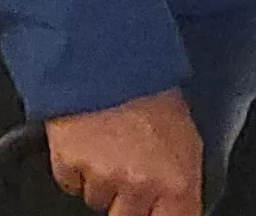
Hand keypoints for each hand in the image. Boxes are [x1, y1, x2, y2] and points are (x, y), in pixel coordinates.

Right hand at [44, 89, 202, 215]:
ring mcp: (102, 178)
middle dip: (128, 200)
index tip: (152, 207)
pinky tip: (86, 141)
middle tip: (129, 167)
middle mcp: (139, 185)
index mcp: (176, 182)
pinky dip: (75, 167)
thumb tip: (178, 205)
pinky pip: (70, 183)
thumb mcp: (187, 138)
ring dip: (100, 180)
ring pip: (97, 201)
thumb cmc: (149, 90)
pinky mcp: (68, 165)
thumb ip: (183, 181)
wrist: (106, 55)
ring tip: (107, 144)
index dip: (158, 214)